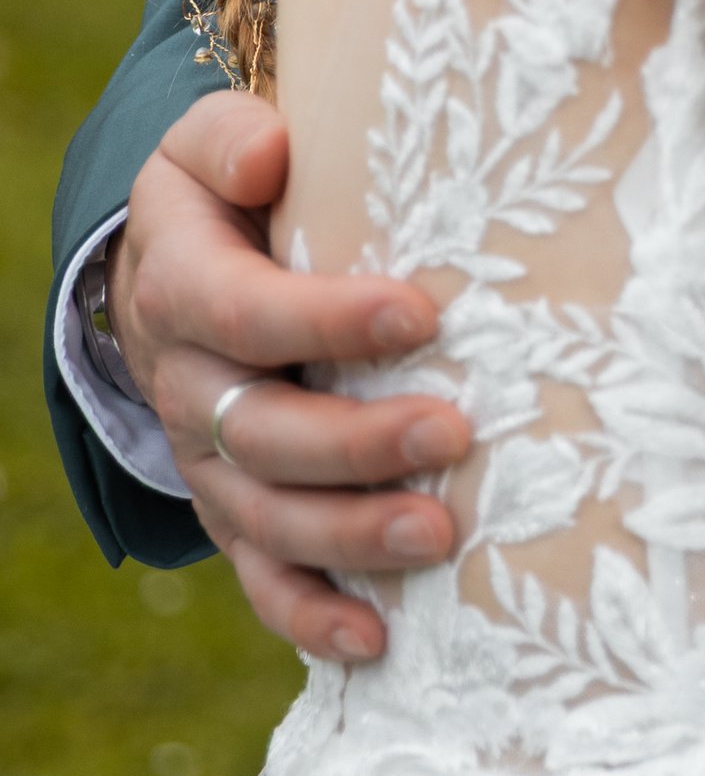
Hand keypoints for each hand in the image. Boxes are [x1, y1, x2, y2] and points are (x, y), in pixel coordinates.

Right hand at [109, 89, 472, 662]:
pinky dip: (312, 617)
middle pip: (260, 434)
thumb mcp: (209, 142)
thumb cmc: (230, 194)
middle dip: (358, 443)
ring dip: (351, 536)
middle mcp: (186, 386)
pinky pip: (262, 578)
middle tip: (455, 434)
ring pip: (266, 519)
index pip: (248, 314)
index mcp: (183, 287)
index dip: (328, 320)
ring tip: (441, 537)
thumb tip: (272, 154)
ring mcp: (208, 461)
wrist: (178, 265)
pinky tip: (378, 639)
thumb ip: (231, 136)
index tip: (423, 313)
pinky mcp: (234, 511)